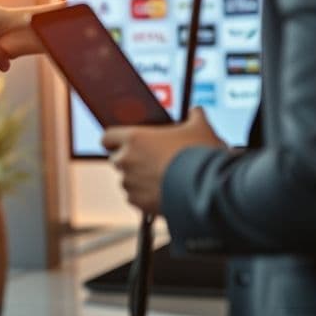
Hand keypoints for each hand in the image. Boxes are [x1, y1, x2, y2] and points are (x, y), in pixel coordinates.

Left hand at [102, 107, 223, 215]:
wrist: (208, 190)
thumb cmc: (200, 155)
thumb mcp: (200, 128)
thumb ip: (194, 116)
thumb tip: (196, 111)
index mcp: (134, 138)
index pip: (108, 137)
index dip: (115, 139)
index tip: (124, 142)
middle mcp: (127, 160)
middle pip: (117, 159)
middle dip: (131, 160)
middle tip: (152, 160)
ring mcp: (131, 184)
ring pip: (127, 180)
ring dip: (138, 179)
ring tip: (162, 178)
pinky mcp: (139, 204)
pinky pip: (136, 199)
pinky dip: (145, 197)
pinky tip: (164, 192)